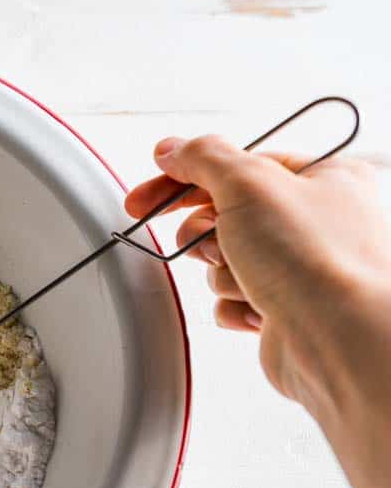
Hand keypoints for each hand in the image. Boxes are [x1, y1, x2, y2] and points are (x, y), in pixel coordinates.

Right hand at [125, 136, 390, 487]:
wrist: (339, 339)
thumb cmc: (318, 260)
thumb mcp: (250, 184)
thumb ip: (205, 158)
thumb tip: (175, 148)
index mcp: (324, 176)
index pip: (239, 164)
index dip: (187, 176)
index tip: (149, 193)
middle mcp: (318, 219)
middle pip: (228, 213)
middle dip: (205, 232)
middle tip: (199, 239)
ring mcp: (301, 267)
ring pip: (226, 260)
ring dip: (224, 272)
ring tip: (248, 278)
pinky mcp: (284, 308)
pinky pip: (232, 299)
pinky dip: (234, 305)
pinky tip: (256, 307)